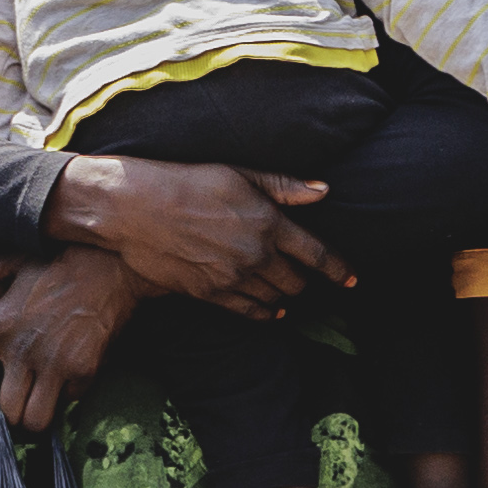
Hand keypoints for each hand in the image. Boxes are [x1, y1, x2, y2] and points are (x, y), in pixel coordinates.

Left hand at [0, 245, 139, 430]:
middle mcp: (22, 351)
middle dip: (13, 409)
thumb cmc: (59, 263)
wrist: (108, 265)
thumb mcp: (14, 260)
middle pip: (6, 409)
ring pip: (36, 419)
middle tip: (21, 397)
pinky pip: (70, 399)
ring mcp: (54, 364)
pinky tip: (71, 374)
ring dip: (38, 413)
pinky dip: (70, 391)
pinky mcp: (83, 370)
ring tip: (42, 401)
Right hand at [43, 156, 350, 317]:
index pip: (316, 254)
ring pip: (276, 299)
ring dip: (285, 296)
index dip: (338, 269)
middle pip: (297, 281)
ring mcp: (233, 278)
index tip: (352, 280)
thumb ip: (283, 186)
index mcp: (268, 222)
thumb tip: (321, 191)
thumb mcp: (238, 174)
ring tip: (286, 292)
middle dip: (306, 281)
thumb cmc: (186, 182)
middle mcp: (256, 254)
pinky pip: (249, 312)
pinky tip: (270, 311)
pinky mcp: (210, 294)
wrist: (135, 209)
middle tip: (306, 278)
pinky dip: (264, 313)